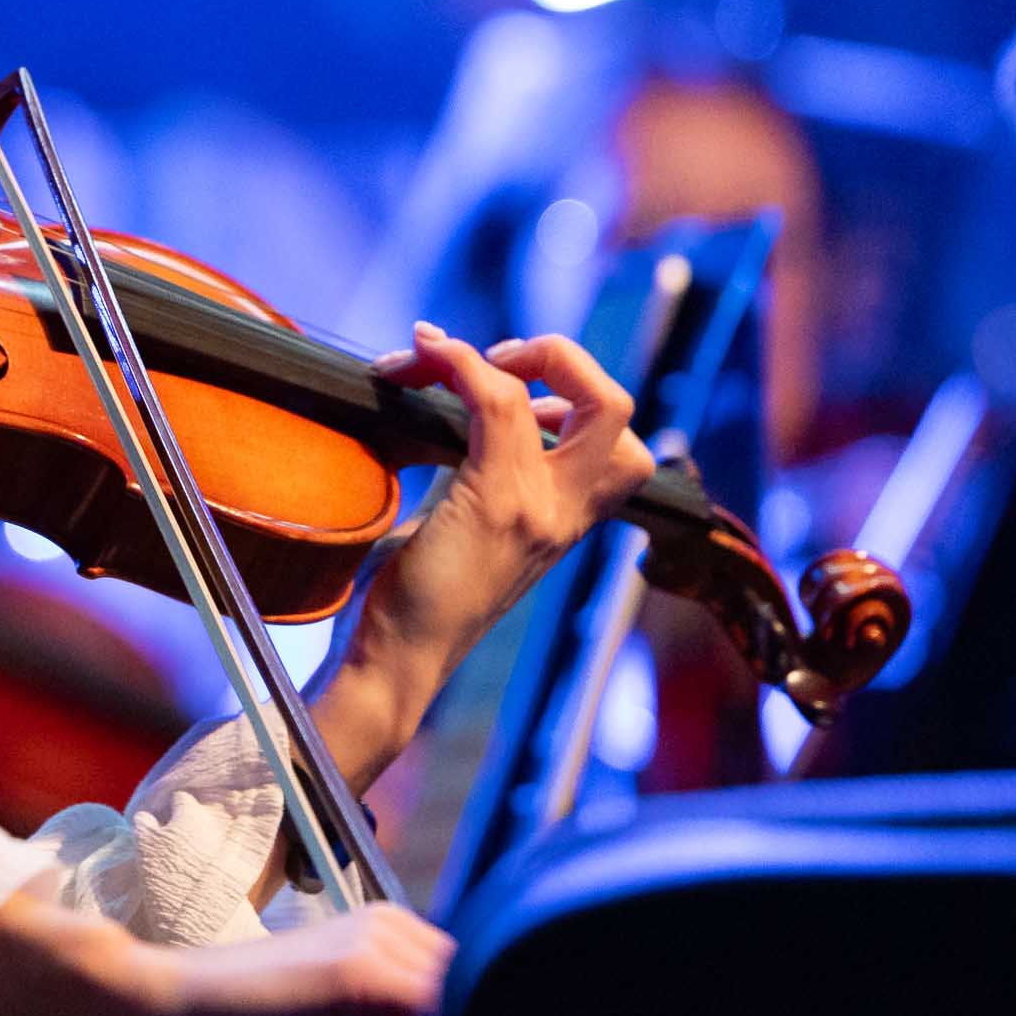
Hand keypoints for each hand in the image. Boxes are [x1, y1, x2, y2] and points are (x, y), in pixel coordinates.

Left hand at [107, 904, 449, 1015]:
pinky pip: (431, 963)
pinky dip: (436, 1000)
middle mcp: (381, 933)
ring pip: (458, 972)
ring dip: (459, 1015)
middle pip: (474, 986)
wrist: (166, 1007)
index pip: (471, 1011)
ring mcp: (377, 920)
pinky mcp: (369, 923)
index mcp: (370, 975)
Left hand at [311, 326, 655, 785]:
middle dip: (563, 358)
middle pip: (617, 409)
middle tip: (498, 359)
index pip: (613, 438)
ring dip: (502, 354)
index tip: (502, 376)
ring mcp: (539, 508)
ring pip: (576, 398)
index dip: (565, 390)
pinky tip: (420, 360)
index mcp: (565, 518)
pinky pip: (498, 402)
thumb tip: (455, 402)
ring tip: (440, 354)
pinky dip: (459, 364)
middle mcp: (566, 513)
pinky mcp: (496, 503)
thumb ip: (480, 467)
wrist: (398, 662)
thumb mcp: (464, 520)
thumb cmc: (414, 598)